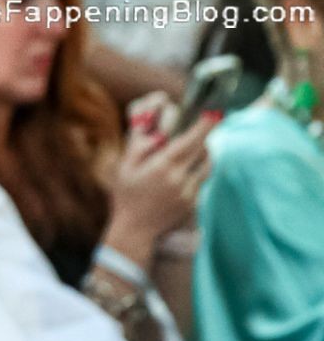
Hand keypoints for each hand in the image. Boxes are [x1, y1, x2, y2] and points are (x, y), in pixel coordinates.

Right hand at [102, 106, 214, 268]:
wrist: (134, 229)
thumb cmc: (126, 194)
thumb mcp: (125, 167)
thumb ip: (139, 146)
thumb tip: (158, 131)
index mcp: (162, 166)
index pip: (192, 139)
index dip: (206, 124)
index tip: (215, 112)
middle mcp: (178, 178)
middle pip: (203, 148)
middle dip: (203, 137)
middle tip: (200, 129)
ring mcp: (188, 191)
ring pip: (207, 164)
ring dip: (202, 154)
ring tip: (188, 154)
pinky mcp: (193, 201)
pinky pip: (201, 179)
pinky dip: (196, 172)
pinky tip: (182, 175)